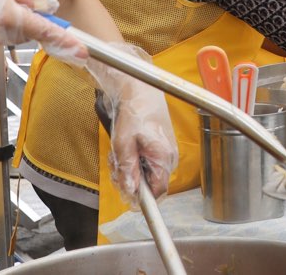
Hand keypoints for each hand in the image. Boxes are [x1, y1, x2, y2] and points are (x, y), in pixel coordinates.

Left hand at [89, 53, 178, 201]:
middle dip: (130, 179)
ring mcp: (165, 152)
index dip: (141, 197)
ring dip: (129, 168)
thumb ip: (128, 170)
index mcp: (164, 157)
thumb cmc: (133, 111)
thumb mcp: (123, 143)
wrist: (139, 89)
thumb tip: (131, 192)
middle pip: (150, 183)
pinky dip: (133, 159)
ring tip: (119, 153)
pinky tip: (125, 148)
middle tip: (116, 166)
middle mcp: (169, 157)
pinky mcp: (159, 147)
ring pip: (145, 173)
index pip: (158, 192)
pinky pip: (145, 162)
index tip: (126, 193)